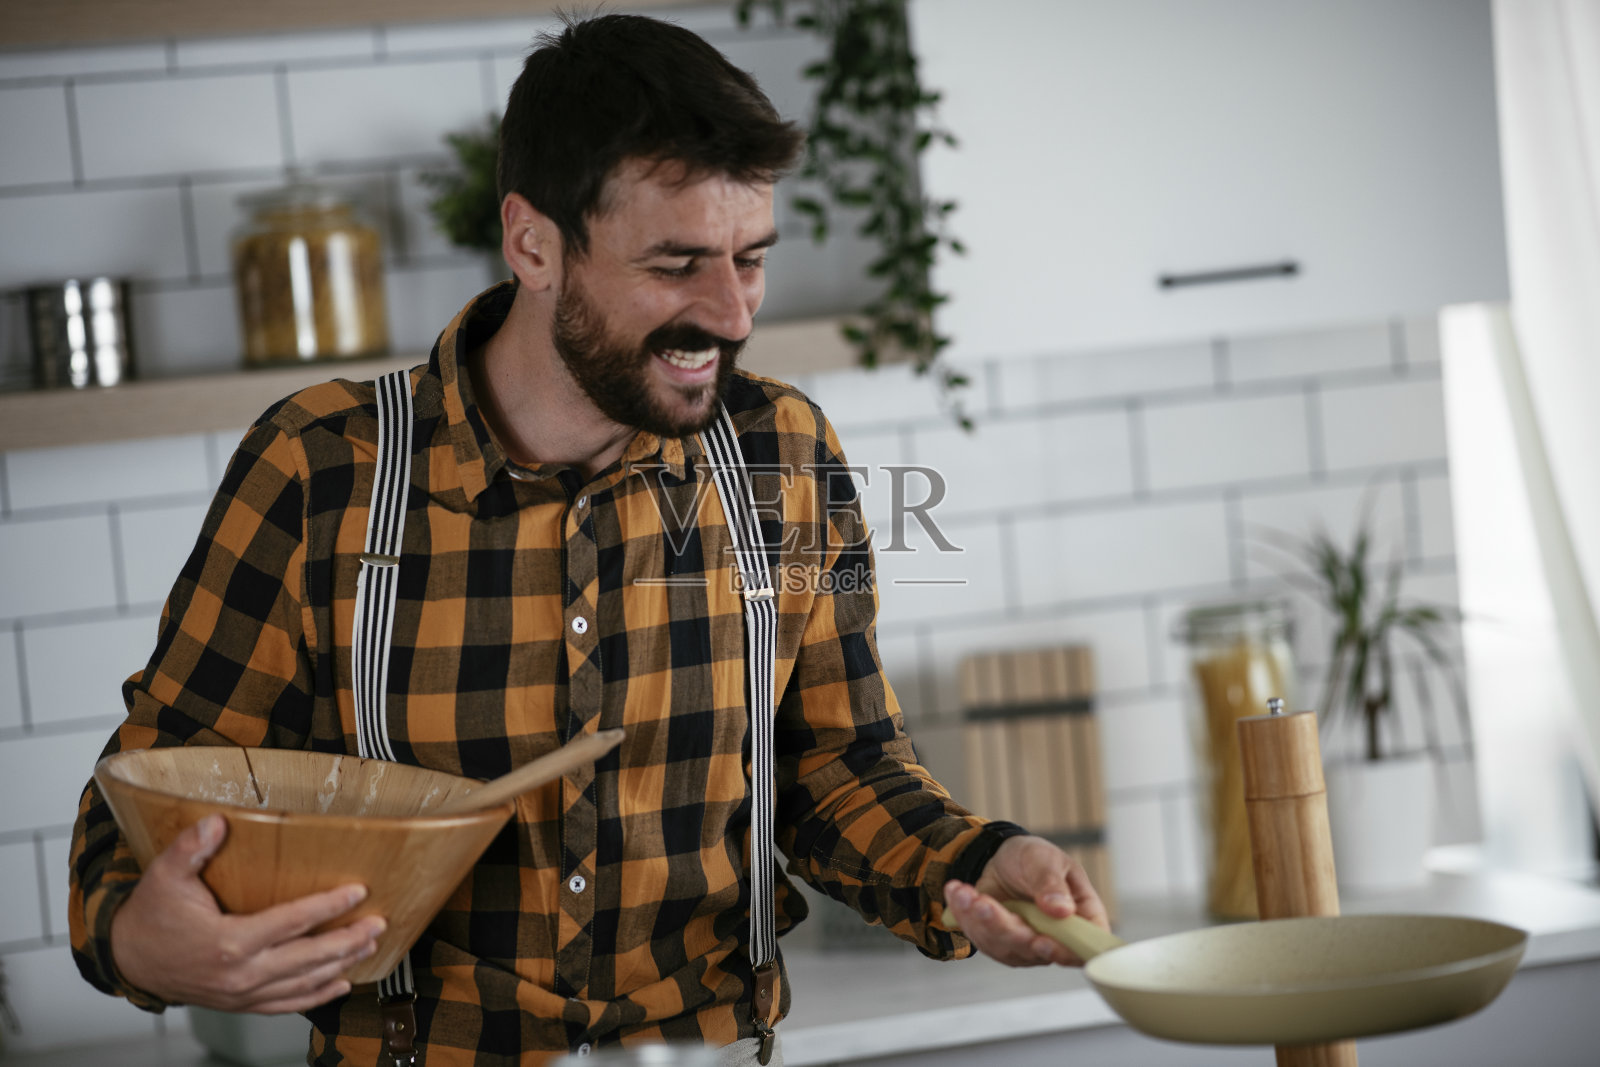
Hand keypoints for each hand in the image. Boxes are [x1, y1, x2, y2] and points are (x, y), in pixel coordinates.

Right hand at [109, 813, 386, 1013]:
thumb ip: (191, 849)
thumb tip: (216, 822)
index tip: (357, 892)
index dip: (327, 906)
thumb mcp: (164, 877)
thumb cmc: (151, 917)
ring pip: (302, 984)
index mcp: (228, 942)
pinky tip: (341, 985)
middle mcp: (240, 973)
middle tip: (378, 923)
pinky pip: (286, 1005)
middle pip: (307, 958)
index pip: (291, 922)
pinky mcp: (240, 1003)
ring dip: (340, 966)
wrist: (129, 960)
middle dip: (348, 940)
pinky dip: (316, 997)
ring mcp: (242, 993)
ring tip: (369, 947)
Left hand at [943, 835, 1109, 966]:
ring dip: (980, 920)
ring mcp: (1026, 945)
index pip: (1082, 948)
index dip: (1065, 952)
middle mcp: (1055, 938)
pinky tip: (958, 893)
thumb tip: (1061, 910)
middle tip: (984, 904)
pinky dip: (966, 916)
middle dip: (1006, 928)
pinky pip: (981, 938)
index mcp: (1081, 917)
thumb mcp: (1046, 860)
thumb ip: (1053, 885)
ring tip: (965, 892)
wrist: (1003, 856)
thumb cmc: (1035, 858)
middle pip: (1035, 950)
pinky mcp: (999, 943)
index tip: (1040, 941)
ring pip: (1003, 946)